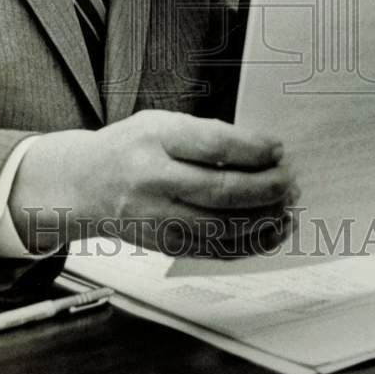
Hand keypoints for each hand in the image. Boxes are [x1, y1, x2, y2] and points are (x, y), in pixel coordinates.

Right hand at [8, 110, 298, 258]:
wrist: (83, 185)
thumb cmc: (129, 147)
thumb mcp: (158, 124)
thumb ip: (203, 134)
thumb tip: (260, 151)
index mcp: (154, 140)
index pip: (213, 146)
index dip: (252, 149)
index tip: (278, 149)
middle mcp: (153, 180)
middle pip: (221, 191)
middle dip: (266, 188)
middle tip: (291, 182)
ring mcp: (158, 217)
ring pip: (223, 227)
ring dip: (264, 219)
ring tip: (288, 207)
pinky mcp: (165, 244)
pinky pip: (216, 249)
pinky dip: (250, 243)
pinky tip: (271, 231)